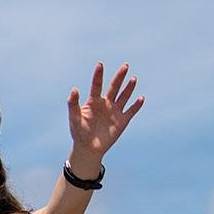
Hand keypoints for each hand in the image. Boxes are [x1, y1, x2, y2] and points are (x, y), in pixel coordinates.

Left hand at [65, 63, 143, 177]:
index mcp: (94, 101)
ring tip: (133, 79)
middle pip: (114, 87)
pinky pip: (131, 111)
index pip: (97, 85)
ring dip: (129, 88)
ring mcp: (115, 111)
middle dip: (119, 77)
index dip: (98, 75)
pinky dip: (136, 105)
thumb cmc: (79, 132)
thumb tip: (74, 89)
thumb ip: (73, 104)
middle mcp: (106, 104)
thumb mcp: (74, 118)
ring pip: (124, 97)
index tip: (100, 64)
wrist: (88, 148)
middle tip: (125, 66)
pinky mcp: (122, 121)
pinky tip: (141, 98)